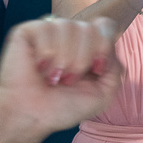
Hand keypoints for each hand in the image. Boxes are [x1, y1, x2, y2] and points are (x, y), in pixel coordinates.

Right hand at [0, 17, 120, 134]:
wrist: (32, 116)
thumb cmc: (63, 107)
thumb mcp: (104, 93)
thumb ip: (115, 67)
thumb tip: (109, 44)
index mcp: (88, 46)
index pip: (106, 26)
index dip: (104, 47)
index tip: (97, 69)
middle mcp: (69, 35)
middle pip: (91, 27)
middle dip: (84, 59)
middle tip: (69, 80)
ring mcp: (48, 32)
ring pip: (69, 26)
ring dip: (64, 59)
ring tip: (54, 76)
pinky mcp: (27, 32)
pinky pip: (47, 27)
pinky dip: (46, 53)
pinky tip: (38, 67)